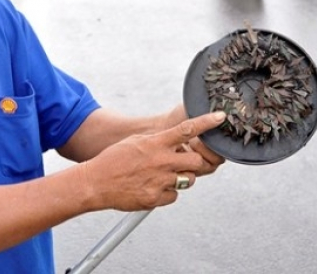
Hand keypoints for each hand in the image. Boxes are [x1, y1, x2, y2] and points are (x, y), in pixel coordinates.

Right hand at [82, 112, 225, 211]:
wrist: (96, 182)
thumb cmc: (113, 160)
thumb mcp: (136, 142)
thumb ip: (157, 142)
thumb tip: (176, 142)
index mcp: (155, 143)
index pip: (187, 129)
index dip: (207, 122)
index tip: (220, 117)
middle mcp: (161, 161)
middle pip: (196, 161)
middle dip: (196, 162)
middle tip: (186, 162)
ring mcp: (159, 180)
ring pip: (188, 180)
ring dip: (182, 178)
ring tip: (163, 176)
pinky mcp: (156, 198)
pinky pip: (174, 196)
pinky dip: (168, 192)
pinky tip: (153, 187)